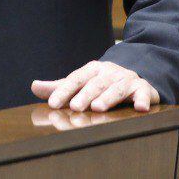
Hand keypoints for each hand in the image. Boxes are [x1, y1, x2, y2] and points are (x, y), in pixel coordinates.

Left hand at [31, 61, 159, 112]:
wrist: (134, 78)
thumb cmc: (102, 83)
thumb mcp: (81, 83)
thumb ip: (60, 87)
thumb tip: (33, 86)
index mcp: (92, 70)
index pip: (75, 79)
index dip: (63, 91)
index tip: (52, 103)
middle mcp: (109, 72)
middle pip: (95, 83)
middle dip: (84, 95)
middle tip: (74, 107)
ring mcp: (127, 79)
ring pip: (116, 88)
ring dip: (108, 98)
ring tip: (98, 108)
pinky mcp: (144, 89)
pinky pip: (144, 94)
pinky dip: (142, 100)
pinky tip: (140, 108)